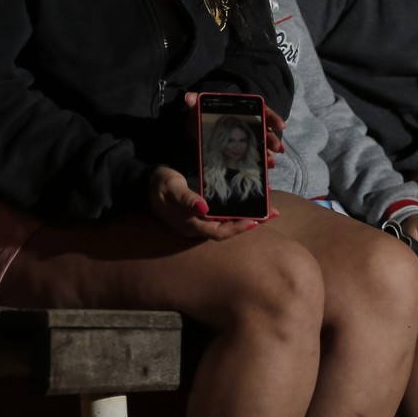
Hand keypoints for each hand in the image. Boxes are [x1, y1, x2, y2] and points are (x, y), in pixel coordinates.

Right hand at [146, 166, 262, 239]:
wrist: (145, 184)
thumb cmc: (160, 184)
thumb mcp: (171, 187)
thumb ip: (186, 198)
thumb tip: (204, 208)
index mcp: (190, 224)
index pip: (219, 232)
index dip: (237, 228)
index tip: (255, 221)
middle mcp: (197, 227)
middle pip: (227, 231)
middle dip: (250, 223)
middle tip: (273, 213)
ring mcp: (198, 222)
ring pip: (226, 225)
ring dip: (246, 218)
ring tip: (267, 210)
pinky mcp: (200, 214)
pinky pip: (222, 217)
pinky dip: (237, 212)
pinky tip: (248, 205)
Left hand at [183, 91, 285, 167]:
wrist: (197, 127)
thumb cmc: (201, 115)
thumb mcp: (198, 108)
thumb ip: (195, 102)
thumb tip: (189, 97)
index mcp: (242, 110)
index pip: (262, 111)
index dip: (273, 117)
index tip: (281, 125)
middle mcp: (248, 123)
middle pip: (265, 129)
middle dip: (273, 139)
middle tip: (277, 148)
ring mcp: (247, 137)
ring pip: (262, 143)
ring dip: (269, 152)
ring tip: (271, 162)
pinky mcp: (242, 149)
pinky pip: (255, 155)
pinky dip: (261, 161)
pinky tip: (266, 167)